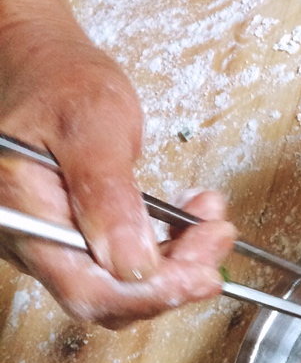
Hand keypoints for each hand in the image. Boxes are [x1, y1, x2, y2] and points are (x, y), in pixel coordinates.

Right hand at [0, 18, 235, 327]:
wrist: (45, 65)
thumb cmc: (60, 81)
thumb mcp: (94, 125)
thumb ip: (109, 195)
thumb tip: (132, 260)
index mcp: (24, 214)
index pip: (88, 289)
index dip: (150, 294)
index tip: (200, 276)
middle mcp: (33, 241)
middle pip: (111, 297)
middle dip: (175, 277)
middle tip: (216, 237)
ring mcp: (54, 246)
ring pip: (125, 286)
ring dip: (179, 262)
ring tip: (209, 221)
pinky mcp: (78, 242)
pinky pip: (126, 266)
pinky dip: (168, 251)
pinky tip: (191, 223)